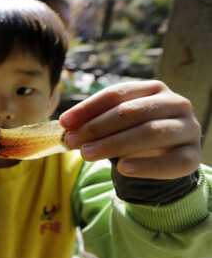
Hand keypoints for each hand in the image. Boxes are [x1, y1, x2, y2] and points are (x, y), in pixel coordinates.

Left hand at [60, 80, 201, 178]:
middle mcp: (175, 104)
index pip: (117, 93)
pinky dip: (145, 166)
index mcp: (153, 89)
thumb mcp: (114, 125)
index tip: (64, 122)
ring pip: (151, 133)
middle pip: (132, 112)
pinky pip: (171, 162)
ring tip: (86, 154)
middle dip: (97, 127)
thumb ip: (93, 122)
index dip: (88, 108)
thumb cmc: (133, 135)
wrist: (164, 159)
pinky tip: (122, 169)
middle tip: (72, 141)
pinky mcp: (193, 156)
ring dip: (114, 145)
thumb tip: (65, 124)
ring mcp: (188, 129)